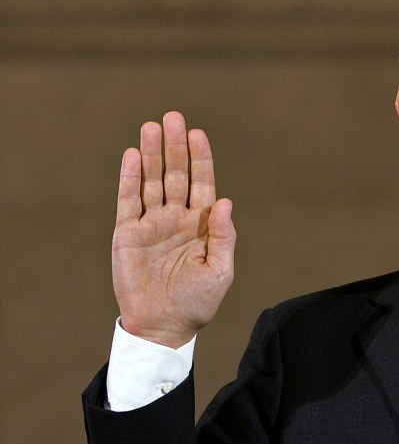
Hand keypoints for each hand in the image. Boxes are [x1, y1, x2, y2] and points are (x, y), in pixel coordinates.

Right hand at [111, 111, 235, 347]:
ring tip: (151, 127)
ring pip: (150, 181)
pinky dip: (129, 178)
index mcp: (201, 224)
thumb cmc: (198, 302)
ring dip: (150, 154)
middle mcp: (176, 218)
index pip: (201, 183)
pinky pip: (127, 201)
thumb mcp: (220, 270)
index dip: (200, 159)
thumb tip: (225, 201)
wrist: (164, 326)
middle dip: (174, 147)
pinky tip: (131, 155)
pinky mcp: (127, 235)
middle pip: (174, 174)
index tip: (198, 133)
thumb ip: (224, 236)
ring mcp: (151, 224)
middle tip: (173, 117)